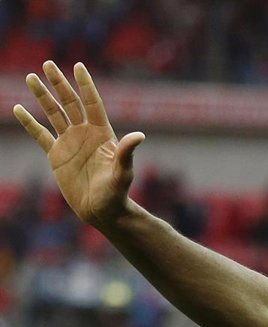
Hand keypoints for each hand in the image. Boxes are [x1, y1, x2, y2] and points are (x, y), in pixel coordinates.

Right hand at [13, 61, 143, 228]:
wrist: (102, 211)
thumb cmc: (116, 193)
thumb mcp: (122, 173)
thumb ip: (127, 153)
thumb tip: (139, 136)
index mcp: (102, 134)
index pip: (92, 104)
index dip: (86, 85)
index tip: (79, 66)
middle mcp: (85, 134)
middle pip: (71, 103)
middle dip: (59, 84)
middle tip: (47, 64)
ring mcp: (69, 143)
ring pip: (54, 113)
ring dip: (43, 96)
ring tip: (31, 77)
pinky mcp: (56, 155)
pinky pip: (40, 134)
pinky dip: (29, 122)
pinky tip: (18, 108)